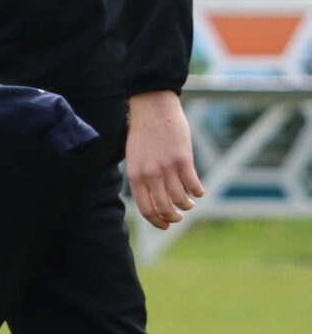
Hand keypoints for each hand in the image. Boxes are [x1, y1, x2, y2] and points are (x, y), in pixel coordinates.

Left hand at [127, 90, 202, 229]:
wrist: (152, 108)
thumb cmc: (143, 133)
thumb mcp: (134, 158)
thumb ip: (141, 178)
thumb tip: (152, 199)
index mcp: (135, 176)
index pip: (146, 209)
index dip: (157, 221)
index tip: (165, 225)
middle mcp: (150, 175)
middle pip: (164, 208)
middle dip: (173, 218)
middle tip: (179, 217)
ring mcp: (167, 168)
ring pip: (180, 199)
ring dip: (187, 205)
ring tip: (189, 203)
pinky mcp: (183, 159)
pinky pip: (193, 184)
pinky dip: (197, 192)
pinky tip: (198, 191)